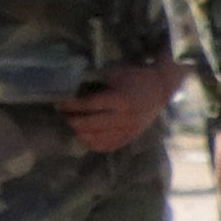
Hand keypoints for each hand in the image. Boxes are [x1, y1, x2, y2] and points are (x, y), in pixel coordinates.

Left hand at [58, 58, 185, 152]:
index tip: (59, 104)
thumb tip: (71, 91)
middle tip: (65, 116)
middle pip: (91, 125)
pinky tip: (87, 136)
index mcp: (121, 99)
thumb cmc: (135, 78)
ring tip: (75, 126)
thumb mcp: (116, 75)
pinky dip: (93, 143)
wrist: (160, 89)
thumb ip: (97, 83)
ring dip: (81, 133)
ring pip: (98, 139)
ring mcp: (129, 129)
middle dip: (73, 121)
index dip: (72, 106)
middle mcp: (125, 117)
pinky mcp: (131, 136)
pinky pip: (108, 146)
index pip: (90, 105)